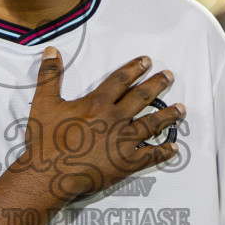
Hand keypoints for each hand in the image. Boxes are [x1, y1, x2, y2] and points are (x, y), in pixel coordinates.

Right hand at [15, 48, 183, 202]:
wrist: (50, 173)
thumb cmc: (46, 140)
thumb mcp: (43, 103)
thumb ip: (49, 76)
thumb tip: (52, 51)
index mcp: (97, 103)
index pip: (120, 80)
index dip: (134, 69)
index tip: (147, 61)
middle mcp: (115, 118)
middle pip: (142, 98)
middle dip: (157, 84)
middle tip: (169, 76)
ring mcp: (123, 141)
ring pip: (151, 124)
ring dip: (168, 115)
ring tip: (181, 108)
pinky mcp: (126, 163)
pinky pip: (150, 156)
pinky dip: (164, 151)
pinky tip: (174, 147)